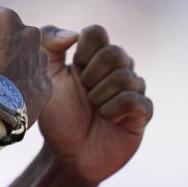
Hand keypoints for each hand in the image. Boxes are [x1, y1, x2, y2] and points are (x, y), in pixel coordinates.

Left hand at [38, 25, 152, 184]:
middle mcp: (116, 69)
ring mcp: (133, 89)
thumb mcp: (44, 79)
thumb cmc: (56, 115)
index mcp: (92, 57)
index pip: (97, 32)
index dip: (82, 51)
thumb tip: (73, 34)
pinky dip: (112, 110)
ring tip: (92, 108)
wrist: (66, 153)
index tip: (74, 70)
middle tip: (83, 92)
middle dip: (91, 76)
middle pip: (115, 52)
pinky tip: (105, 118)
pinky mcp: (142, 112)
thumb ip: (48, 47)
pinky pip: (133, 100)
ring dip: (99, 96)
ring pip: (125, 77)